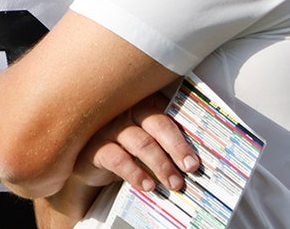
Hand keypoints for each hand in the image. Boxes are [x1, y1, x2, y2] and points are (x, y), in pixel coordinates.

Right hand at [73, 91, 199, 193]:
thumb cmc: (125, 149)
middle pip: (158, 124)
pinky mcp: (97, 147)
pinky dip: (135, 173)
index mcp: (146, 105)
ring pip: (141, 142)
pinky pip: (118, 159)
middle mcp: (129, 112)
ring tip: (173, 183)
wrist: (90, 162)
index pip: (171, 115)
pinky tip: (147, 185)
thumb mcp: (147, 142)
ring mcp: (112, 128)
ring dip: (161, 165)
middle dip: (177, 147)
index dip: (186, 134)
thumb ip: (166, 144)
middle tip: (190, 167)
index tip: (198, 155)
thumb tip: (193, 162)